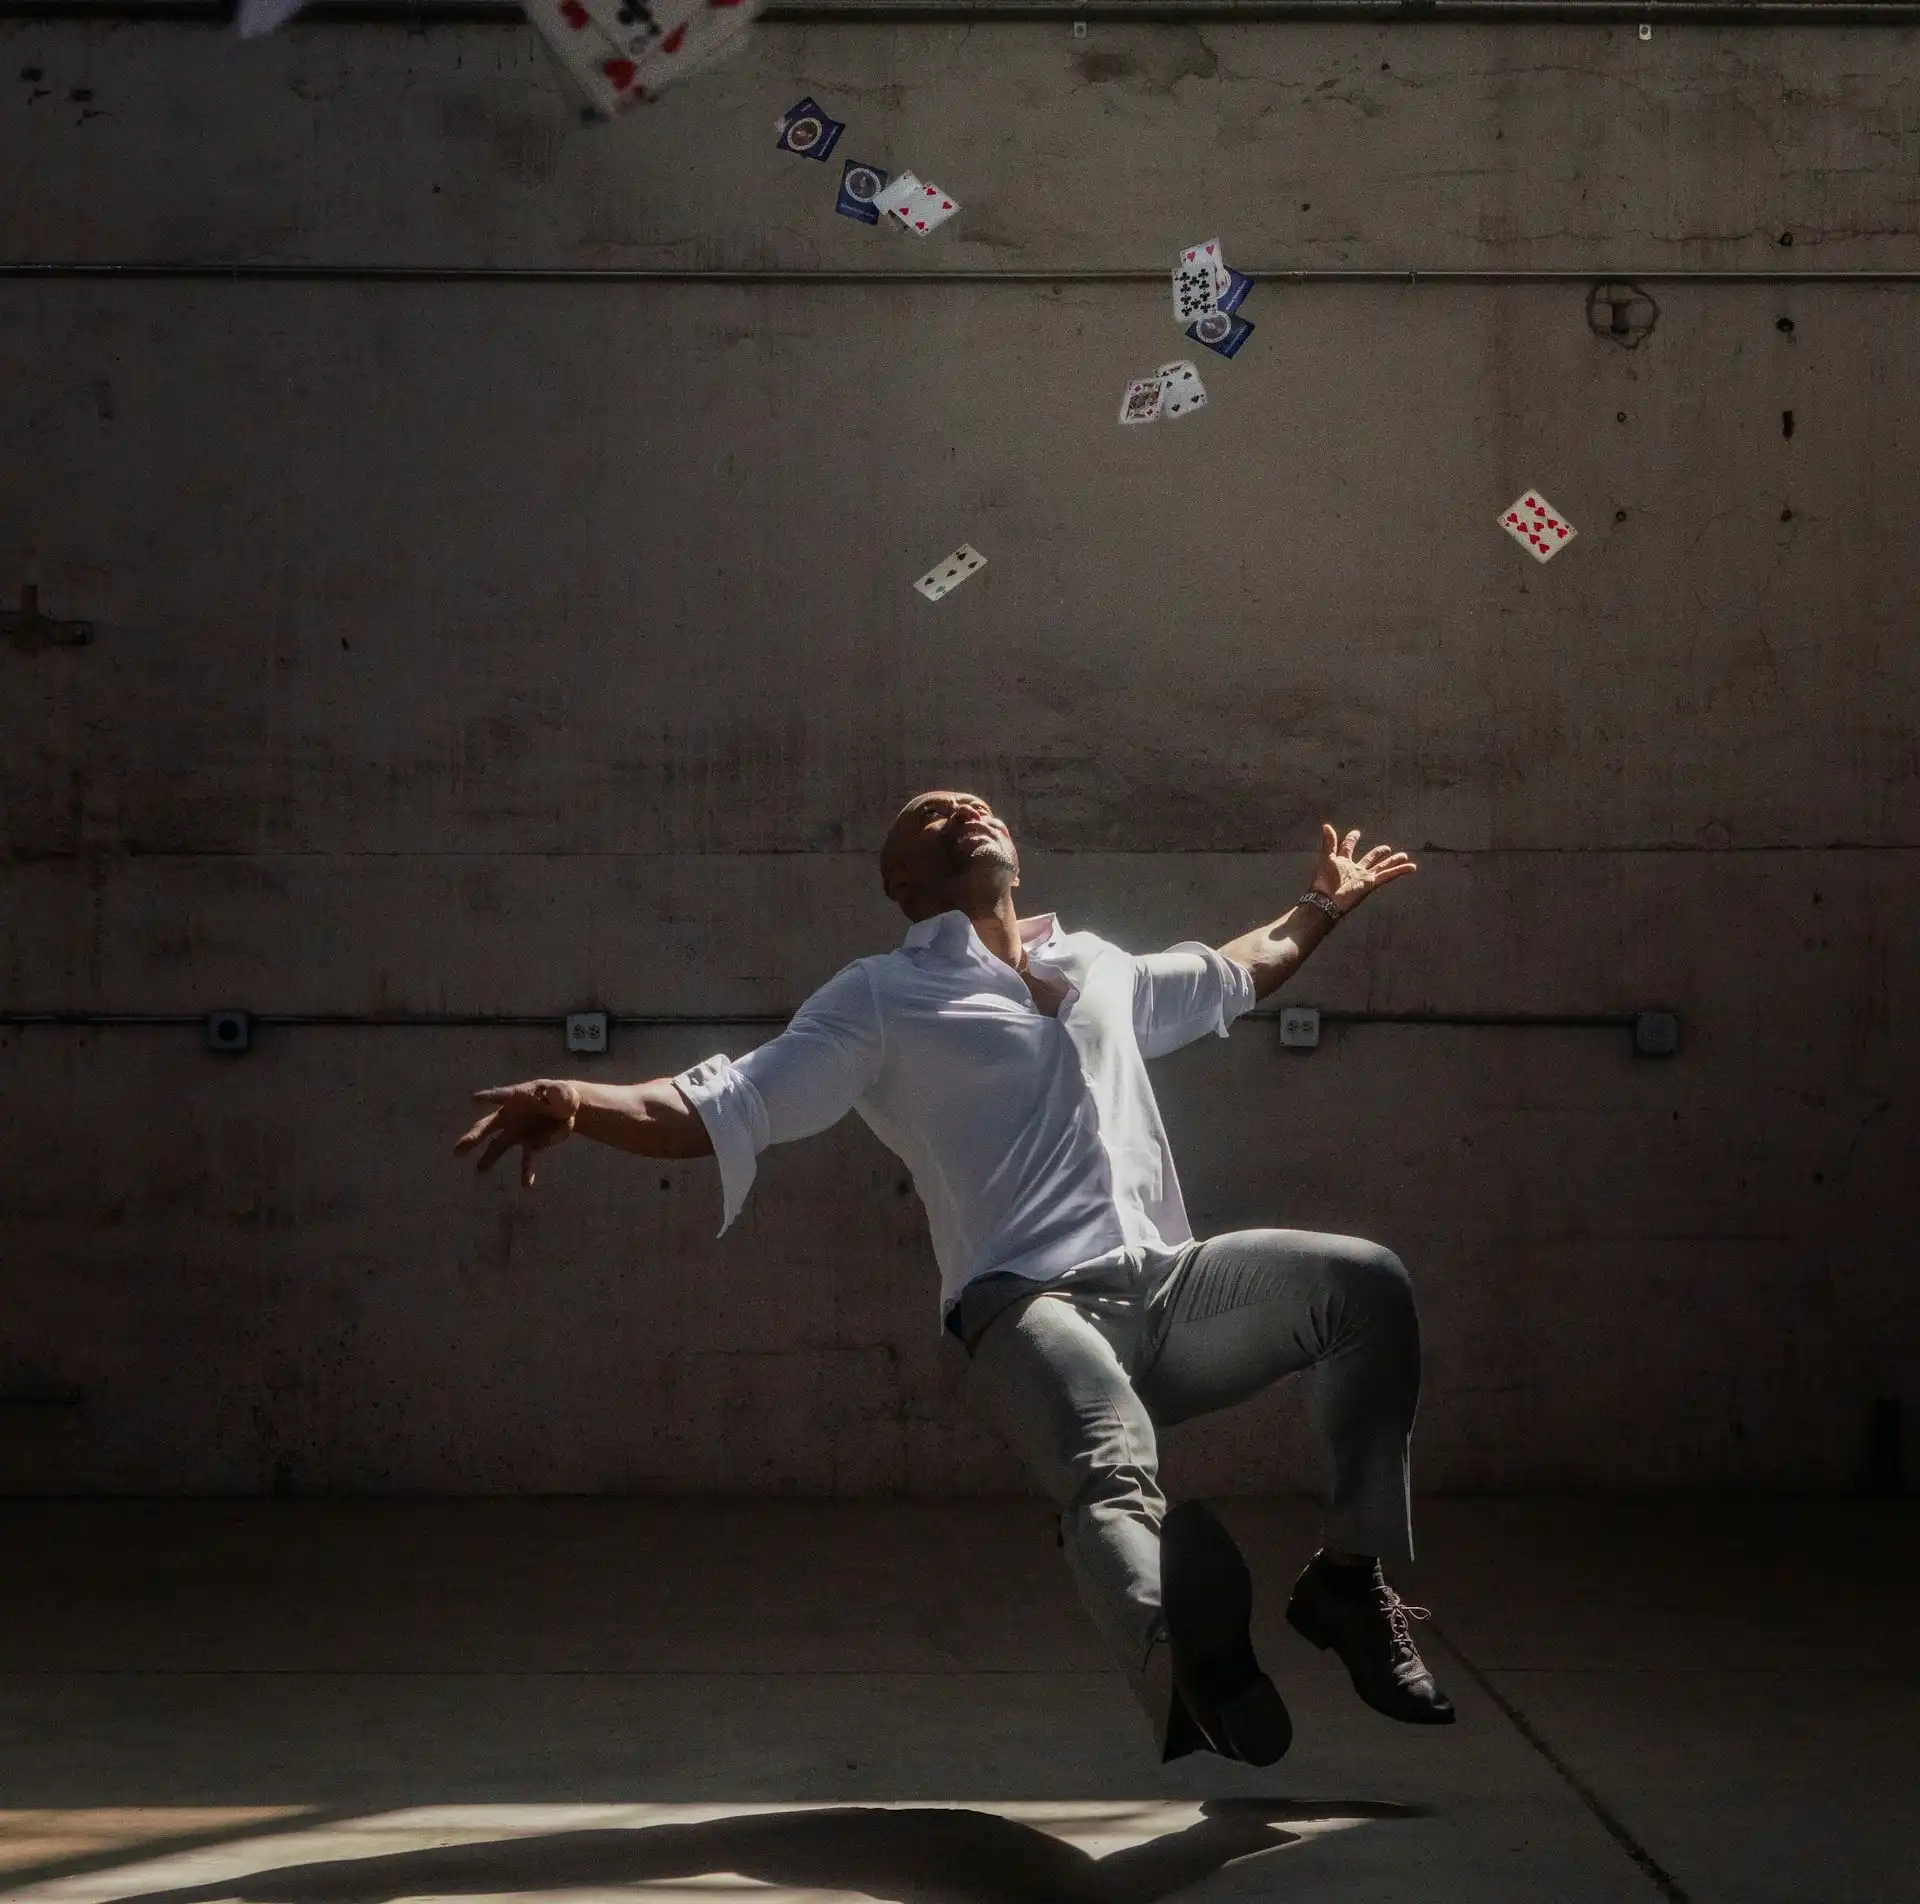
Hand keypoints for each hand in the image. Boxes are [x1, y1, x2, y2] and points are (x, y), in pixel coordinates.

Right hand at [454, 1078, 581, 1188]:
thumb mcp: (565, 1094)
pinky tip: (527, 1185)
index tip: (473, 1099)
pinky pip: (526, 1160)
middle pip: (488, 1126)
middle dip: (473, 1137)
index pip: (502, 1096)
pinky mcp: (531, 1145)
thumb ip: (559, 1095)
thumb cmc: (562, 1096)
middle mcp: (511, 1116)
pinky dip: (527, 1172)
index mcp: (519, 1097)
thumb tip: (555, 1094)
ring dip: (489, 1158)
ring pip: (498, 1146)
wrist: (568, 1110)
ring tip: (480, 1171)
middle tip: (458, 1150)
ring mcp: (518, 1132)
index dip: (489, 1097)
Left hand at [1311, 823, 1417, 915]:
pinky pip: (1388, 876)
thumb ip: (1329, 842)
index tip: (1356, 833)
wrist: (1327, 901)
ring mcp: (1364, 877)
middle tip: (1386, 848)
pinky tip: (1411, 867)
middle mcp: (1354, 869)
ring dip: (1393, 861)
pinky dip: (1400, 871)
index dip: (1351, 840)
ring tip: (1404, 856)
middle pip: (1370, 859)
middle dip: (1378, 853)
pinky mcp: (1371, 884)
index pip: (1348, 848)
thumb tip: (1326, 826)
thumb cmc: (1324, 881)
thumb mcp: (1326, 858)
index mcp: (1342, 862)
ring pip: (1382, 867)